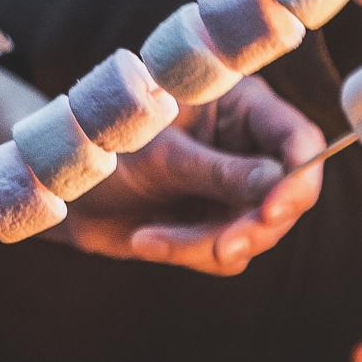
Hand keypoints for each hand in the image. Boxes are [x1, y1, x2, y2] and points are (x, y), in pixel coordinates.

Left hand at [62, 78, 324, 276]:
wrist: (62, 191)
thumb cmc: (106, 149)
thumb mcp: (161, 156)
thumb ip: (220, 172)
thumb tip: (278, 185)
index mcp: (241, 107)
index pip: (297, 138)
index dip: (299, 176)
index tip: (275, 210)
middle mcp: (247, 147)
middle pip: (287, 194)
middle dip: (254, 227)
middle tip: (223, 247)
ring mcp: (235, 190)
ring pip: (257, 232)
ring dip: (208, 245)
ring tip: (151, 240)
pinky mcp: (217, 226)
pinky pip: (226, 254)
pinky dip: (187, 253)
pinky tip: (146, 240)